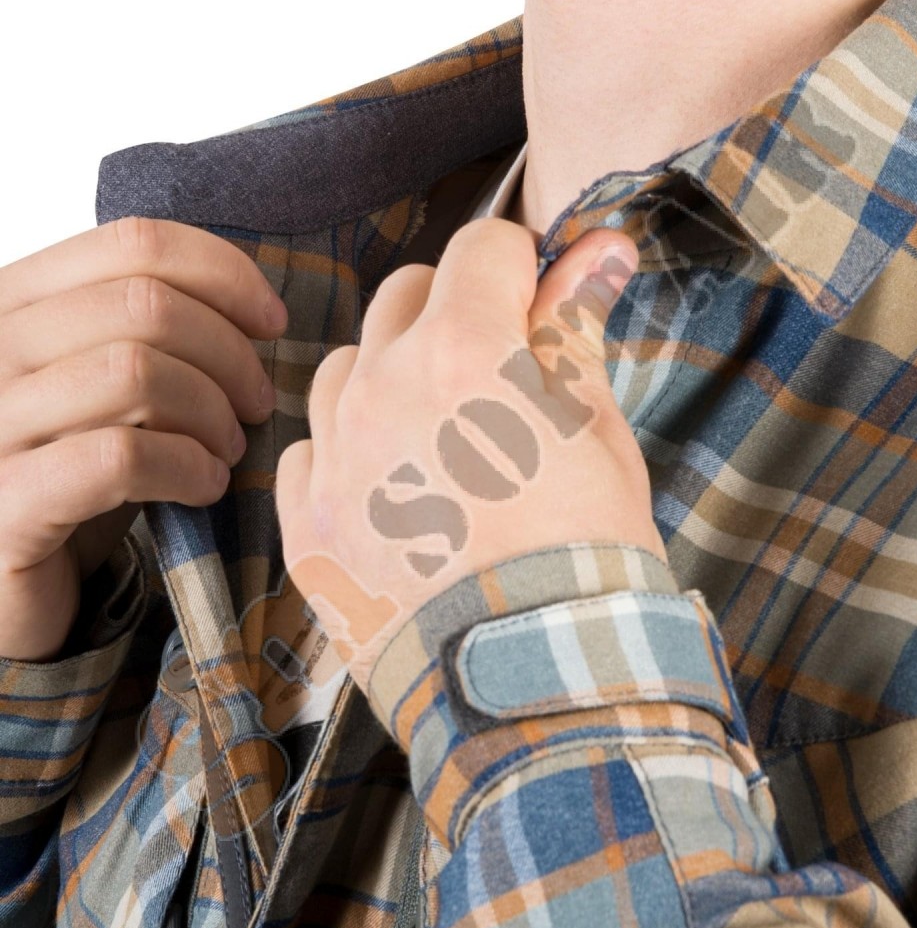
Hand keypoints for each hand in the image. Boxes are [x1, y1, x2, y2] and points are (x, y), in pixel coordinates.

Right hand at [0, 217, 287, 660]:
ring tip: (228, 449)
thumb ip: (148, 336)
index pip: (134, 243)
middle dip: (229, 354)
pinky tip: (204, 486)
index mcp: (14, 304)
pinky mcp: (4, 503)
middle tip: (256, 404)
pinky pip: (120, 457)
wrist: (10, 585)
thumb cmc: (74, 477)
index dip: (224, 276)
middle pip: (145, 305)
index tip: (271, 323)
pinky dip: (186, 467)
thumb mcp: (106, 390)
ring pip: (135, 372)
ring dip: (211, 413)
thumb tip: (252, 310)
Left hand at [276, 218, 666, 690]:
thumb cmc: (587, 552)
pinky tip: (395, 489)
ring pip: (350, 364)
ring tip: (442, 436)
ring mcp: (334, 458)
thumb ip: (575, 329)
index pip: (481, 249)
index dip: (520, 265)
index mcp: (464, 353)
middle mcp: (381, 389)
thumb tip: (599, 247)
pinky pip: (313, 447)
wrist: (535, 680)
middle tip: (499, 372)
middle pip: (406, 293)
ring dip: (393, 375)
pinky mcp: (306, 523)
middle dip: (456, 311)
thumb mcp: (597, 430)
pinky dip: (350, 449)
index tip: (538, 299)